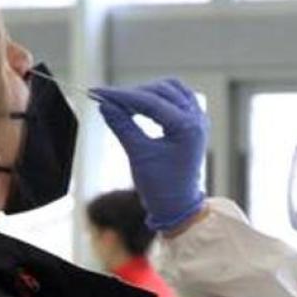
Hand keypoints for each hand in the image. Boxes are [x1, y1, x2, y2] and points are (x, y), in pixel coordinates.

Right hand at [92, 80, 207, 231]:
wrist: (177, 206)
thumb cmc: (161, 187)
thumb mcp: (138, 155)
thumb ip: (122, 126)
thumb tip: (104, 105)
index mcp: (187, 128)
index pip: (151, 101)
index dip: (122, 96)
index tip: (98, 93)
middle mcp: (197, 119)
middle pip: (161, 90)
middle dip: (133, 94)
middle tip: (107, 101)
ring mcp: (197, 119)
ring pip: (169, 90)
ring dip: (145, 93)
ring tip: (122, 104)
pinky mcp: (192, 122)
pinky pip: (175, 98)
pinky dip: (156, 98)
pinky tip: (139, 106)